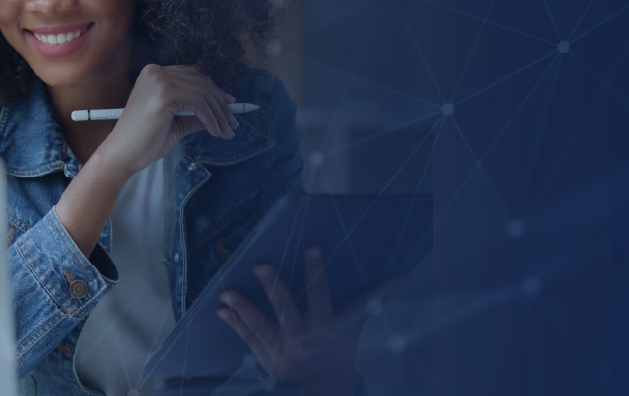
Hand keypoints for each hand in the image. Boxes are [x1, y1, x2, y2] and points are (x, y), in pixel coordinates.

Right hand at [90, 64, 237, 175]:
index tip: (229, 105)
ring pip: (203, 93)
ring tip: (227, 132)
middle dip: (221, 104)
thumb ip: (194, 114)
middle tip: (233, 123)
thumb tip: (220, 112)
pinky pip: (199, 104)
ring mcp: (159, 81)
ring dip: (220, 114)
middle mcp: (155, 72)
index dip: (214, 90)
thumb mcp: (175, 123)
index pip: (193, 75)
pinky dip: (211, 118)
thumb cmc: (144, 141)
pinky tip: (215, 131)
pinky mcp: (164, 95)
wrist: (122, 155)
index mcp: (154, 73)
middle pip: (201, 82)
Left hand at [216, 246, 409, 395]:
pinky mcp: (267, 362)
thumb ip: (376, 298)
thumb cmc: (340, 347)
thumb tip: (406, 278)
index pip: (322, 294)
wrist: (326, 388)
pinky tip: (221, 310)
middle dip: (273, 288)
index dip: (316, 271)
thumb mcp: (356, 325)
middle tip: (258, 264)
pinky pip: (248, 341)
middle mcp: (304, 339)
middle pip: (287, 309)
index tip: (311, 246)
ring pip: (261, 327)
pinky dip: (235, 325)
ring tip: (226, 291)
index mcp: (327, 326)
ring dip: (244, 308)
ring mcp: (284, 352)